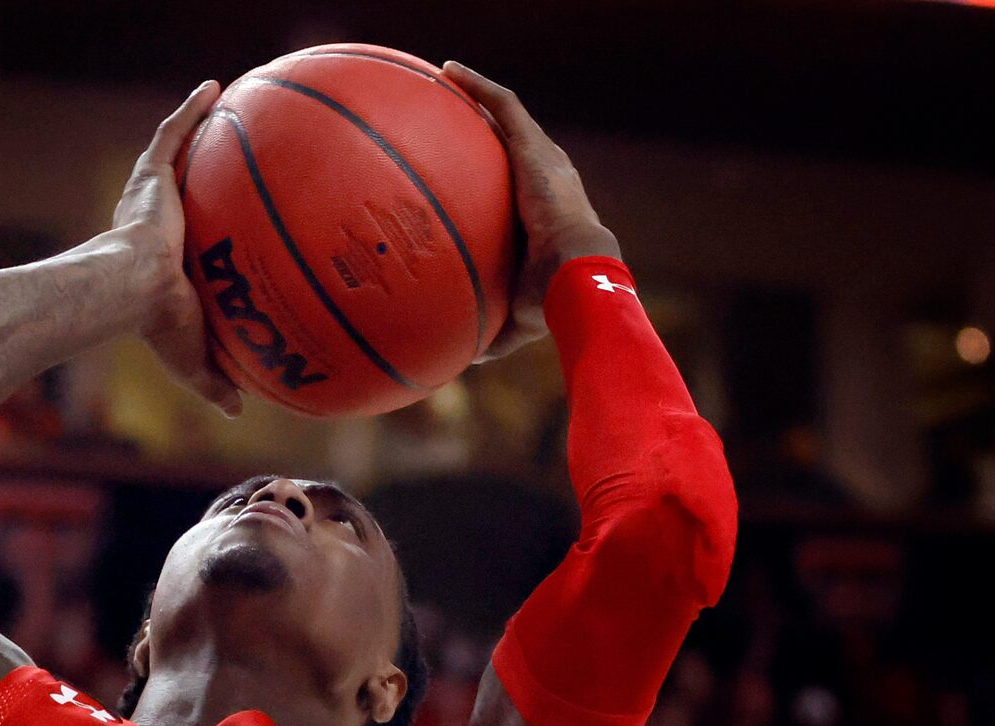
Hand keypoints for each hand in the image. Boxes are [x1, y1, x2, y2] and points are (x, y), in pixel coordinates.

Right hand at [111, 81, 241, 415]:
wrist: (132, 289)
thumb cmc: (155, 325)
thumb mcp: (193, 357)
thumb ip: (215, 380)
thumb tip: (240, 411)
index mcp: (159, 260)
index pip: (181, 241)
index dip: (195, 232)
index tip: (214, 229)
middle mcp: (153, 223)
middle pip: (178, 191)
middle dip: (194, 174)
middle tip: (221, 163)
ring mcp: (151, 197)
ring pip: (175, 155)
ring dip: (192, 130)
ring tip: (222, 108)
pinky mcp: (151, 176)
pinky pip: (174, 132)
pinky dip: (191, 108)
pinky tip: (216, 86)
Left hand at [442, 63, 620, 360]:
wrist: (577, 276)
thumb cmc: (551, 303)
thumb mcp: (515, 320)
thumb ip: (490, 330)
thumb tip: (463, 360)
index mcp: (545, 213)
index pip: (518, 188)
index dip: (495, 178)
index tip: (468, 177)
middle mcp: (547, 177)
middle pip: (512, 144)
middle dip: (484, 130)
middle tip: (449, 123)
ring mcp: (543, 159)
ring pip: (506, 116)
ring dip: (477, 96)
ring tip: (444, 79)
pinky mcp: (535, 147)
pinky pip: (502, 107)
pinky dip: (477, 88)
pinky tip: (448, 71)